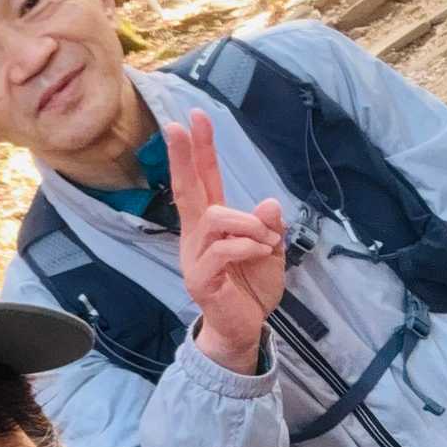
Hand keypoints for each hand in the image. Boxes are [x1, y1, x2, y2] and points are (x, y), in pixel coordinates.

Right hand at [164, 110, 284, 373]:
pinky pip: (223, 249)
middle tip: (176, 126)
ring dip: (247, 224)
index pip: (204, 180)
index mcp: (212, 224)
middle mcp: (197, 235)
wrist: (244, 329)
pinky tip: (261, 253)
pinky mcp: (200, 277)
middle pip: (187, 188)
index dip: (200, 150)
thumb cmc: (251, 288)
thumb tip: (268, 203)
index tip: (195, 118)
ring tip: (266, 240)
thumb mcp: (270, 252)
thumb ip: (267, 227)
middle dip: (184, 156)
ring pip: (214, 217)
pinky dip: (249, 247)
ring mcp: (194, 255)